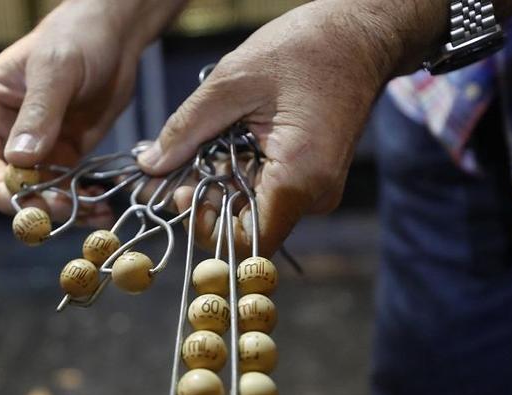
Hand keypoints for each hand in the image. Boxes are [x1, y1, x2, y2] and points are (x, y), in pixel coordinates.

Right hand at [0, 0, 184, 224]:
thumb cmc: (78, 36)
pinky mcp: (64, 155)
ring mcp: (35, 147)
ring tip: (94, 214)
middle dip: (36, 204)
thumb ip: (40, 112)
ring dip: (63, 210)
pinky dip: (82, 203)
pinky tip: (101, 208)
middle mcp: (3, 132)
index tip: (23, 206)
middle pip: (9, 184)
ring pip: (39, 194)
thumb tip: (20, 160)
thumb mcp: (56, 69)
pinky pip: (66, 189)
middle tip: (68, 211)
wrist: (117, 34)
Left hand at [138, 0, 445, 255]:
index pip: (248, 244)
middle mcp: (313, 194)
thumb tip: (150, 165)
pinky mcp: (309, 176)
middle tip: (173, 168)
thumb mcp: (232, 82)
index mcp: (299, 177)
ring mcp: (314, 188)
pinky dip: (236, 172)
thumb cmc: (309, 47)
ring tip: (196, 146)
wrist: (360, 32)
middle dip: (204, 201)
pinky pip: (264, 190)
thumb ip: (187, 129)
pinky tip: (223, 142)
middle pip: (244, 226)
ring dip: (218, 184)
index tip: (183, 195)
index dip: (207, 229)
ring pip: (251, 207)